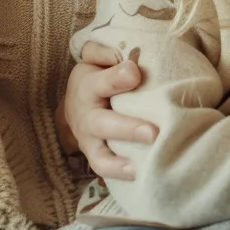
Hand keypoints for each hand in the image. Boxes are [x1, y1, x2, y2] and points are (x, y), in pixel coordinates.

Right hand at [64, 41, 156, 179]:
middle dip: (126, 129)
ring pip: (99, 155)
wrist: (76, 104)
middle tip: (152, 133)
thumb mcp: (96, 58)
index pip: (100, 82)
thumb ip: (106, 52)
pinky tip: (142, 177)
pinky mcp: (97, 157)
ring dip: (119, 163)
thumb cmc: (97, 76)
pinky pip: (105, 170)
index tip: (135, 72)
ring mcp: (90, 141)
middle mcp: (86, 116)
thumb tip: (129, 60)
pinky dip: (119, 175)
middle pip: (102, 124)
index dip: (116, 78)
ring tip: (142, 167)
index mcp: (88, 86)